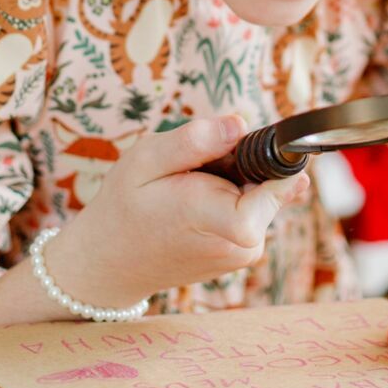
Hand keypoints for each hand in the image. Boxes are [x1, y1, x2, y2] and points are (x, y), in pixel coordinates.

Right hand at [55, 115, 307, 308]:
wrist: (107, 263)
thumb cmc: (124, 208)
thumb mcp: (147, 160)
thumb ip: (195, 140)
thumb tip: (239, 124)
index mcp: (225, 222)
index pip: (279, 184)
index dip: (267, 155)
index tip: (237, 143)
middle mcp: (243, 245)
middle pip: (271, 183)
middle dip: (244, 161)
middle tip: (197, 164)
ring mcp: (243, 255)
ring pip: (260, 194)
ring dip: (234, 179)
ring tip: (188, 184)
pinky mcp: (239, 254)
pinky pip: (249, 209)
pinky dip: (229, 196)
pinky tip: (193, 200)